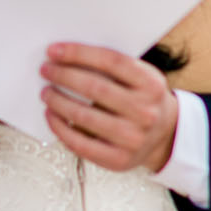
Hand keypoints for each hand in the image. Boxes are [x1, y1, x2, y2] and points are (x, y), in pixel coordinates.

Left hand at [41, 44, 179, 172]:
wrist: (164, 137)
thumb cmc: (143, 100)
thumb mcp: (141, 78)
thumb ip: (114, 67)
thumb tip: (67, 58)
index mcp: (152, 84)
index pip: (112, 61)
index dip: (79, 53)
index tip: (54, 50)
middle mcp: (145, 112)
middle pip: (95, 88)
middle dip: (63, 76)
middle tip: (45, 70)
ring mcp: (132, 138)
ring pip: (84, 116)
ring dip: (57, 101)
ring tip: (46, 92)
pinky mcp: (118, 160)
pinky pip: (80, 144)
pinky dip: (60, 128)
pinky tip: (51, 116)